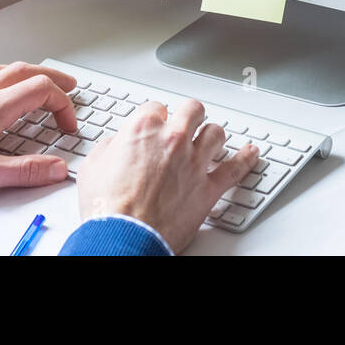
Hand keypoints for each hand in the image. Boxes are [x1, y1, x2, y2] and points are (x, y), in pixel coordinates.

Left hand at [0, 61, 78, 194]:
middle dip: (54, 78)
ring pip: (6, 68)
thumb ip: (23, 171)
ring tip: (41, 79)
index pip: (42, 90)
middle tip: (70, 86)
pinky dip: (4, 73)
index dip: (63, 105)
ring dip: (30, 71)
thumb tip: (56, 169)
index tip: (68, 126)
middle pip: (28, 71)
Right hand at [76, 99, 259, 252]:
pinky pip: (236, 168)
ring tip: (210, 139)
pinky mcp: (209, 187)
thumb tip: (116, 144)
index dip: (156, 116)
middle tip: (187, 122)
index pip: (156, 106)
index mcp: (143, 129)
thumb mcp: (93, 167)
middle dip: (189, 115)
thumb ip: (109, 147)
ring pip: (216, 133)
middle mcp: (173, 139)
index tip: (157, 123)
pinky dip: (246, 159)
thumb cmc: (107, 208)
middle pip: (192, 110)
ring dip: (212, 135)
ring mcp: (194, 162)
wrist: (123, 238)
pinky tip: (251, 153)